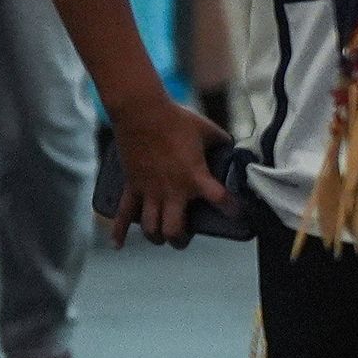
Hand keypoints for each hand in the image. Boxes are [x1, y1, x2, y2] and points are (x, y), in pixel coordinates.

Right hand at [105, 97, 232, 248]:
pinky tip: (118, 245)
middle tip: (184, 237)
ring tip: (162, 237)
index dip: (234, 211)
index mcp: (196, 177)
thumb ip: (223, 142)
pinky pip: (122, 214)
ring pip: (150, 228)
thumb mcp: (209, 131)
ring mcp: (150, 191)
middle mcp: (172, 190)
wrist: (142, 112)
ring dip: (156, 237)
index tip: (239, 215)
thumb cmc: (177, 120)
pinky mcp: (131, 186)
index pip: (222, 201)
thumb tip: (232, 148)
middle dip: (180, 240)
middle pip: (174, 231)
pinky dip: (119, 231)